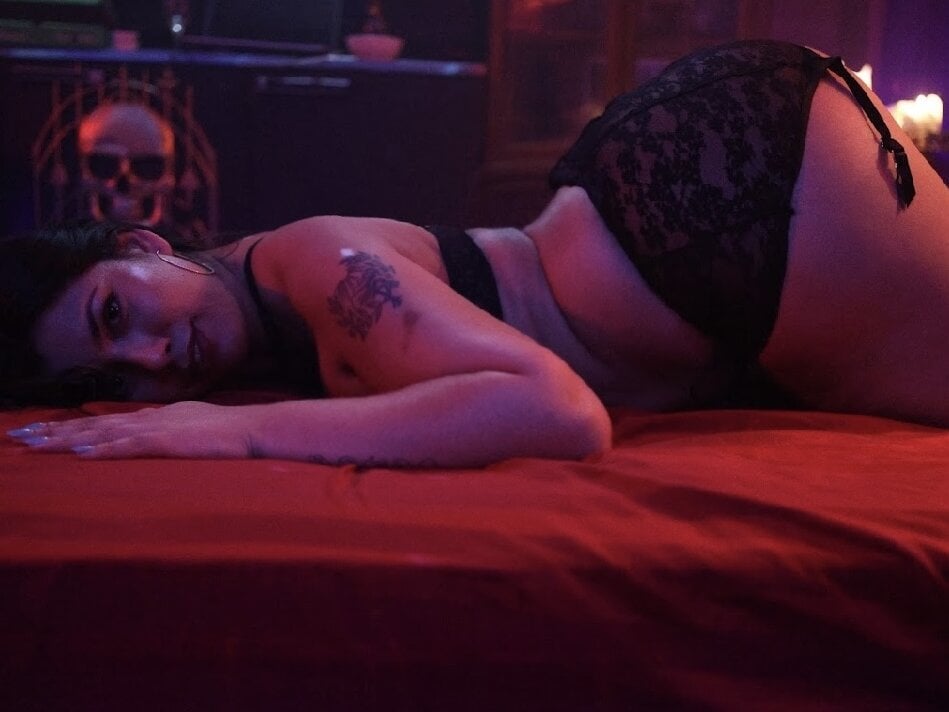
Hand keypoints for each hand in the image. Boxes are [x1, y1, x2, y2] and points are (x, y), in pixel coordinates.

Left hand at [7, 401, 255, 458]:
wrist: (256, 428)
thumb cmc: (231, 433)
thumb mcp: (193, 429)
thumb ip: (168, 431)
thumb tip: (146, 433)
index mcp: (155, 417)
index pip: (105, 422)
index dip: (71, 427)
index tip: (40, 431)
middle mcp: (149, 419)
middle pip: (94, 424)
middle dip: (54, 431)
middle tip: (18, 436)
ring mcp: (158, 429)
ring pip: (102, 433)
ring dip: (66, 439)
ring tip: (35, 444)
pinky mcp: (168, 442)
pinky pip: (130, 446)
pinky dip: (104, 449)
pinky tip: (81, 454)